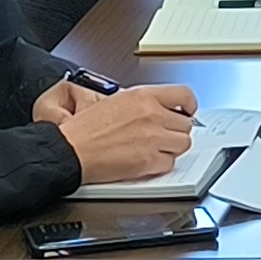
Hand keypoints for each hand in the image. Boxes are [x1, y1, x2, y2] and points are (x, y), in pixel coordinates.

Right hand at [49, 80, 196, 183]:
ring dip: (171, 148)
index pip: (183, 95)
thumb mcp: (114, 101)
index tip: (187, 111)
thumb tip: (158, 108)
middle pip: (186, 124)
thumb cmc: (84, 129)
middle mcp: (152, 115)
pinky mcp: (148, 161)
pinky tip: (146, 161)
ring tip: (155, 149)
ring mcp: (153, 138)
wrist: (71, 149)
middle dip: (176, 130)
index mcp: (143, 96)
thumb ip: (141, 103)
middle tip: (164, 135)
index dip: (189, 105)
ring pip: (183, 144)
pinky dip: (160, 164)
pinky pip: (169, 163)